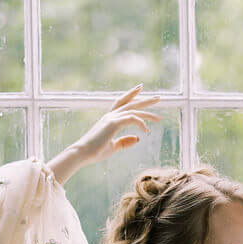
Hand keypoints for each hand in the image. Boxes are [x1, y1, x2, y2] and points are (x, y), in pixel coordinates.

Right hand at [45, 85, 163, 182]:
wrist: (83, 154)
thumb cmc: (95, 152)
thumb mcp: (114, 147)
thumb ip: (125, 142)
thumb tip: (138, 138)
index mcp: (109, 119)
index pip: (121, 103)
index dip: (131, 95)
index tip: (140, 89)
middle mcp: (110, 116)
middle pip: (130, 103)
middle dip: (145, 100)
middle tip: (159, 98)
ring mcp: (111, 118)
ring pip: (133, 110)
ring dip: (147, 113)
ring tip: (159, 118)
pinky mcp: (113, 123)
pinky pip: (132, 118)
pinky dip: (140, 123)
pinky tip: (146, 131)